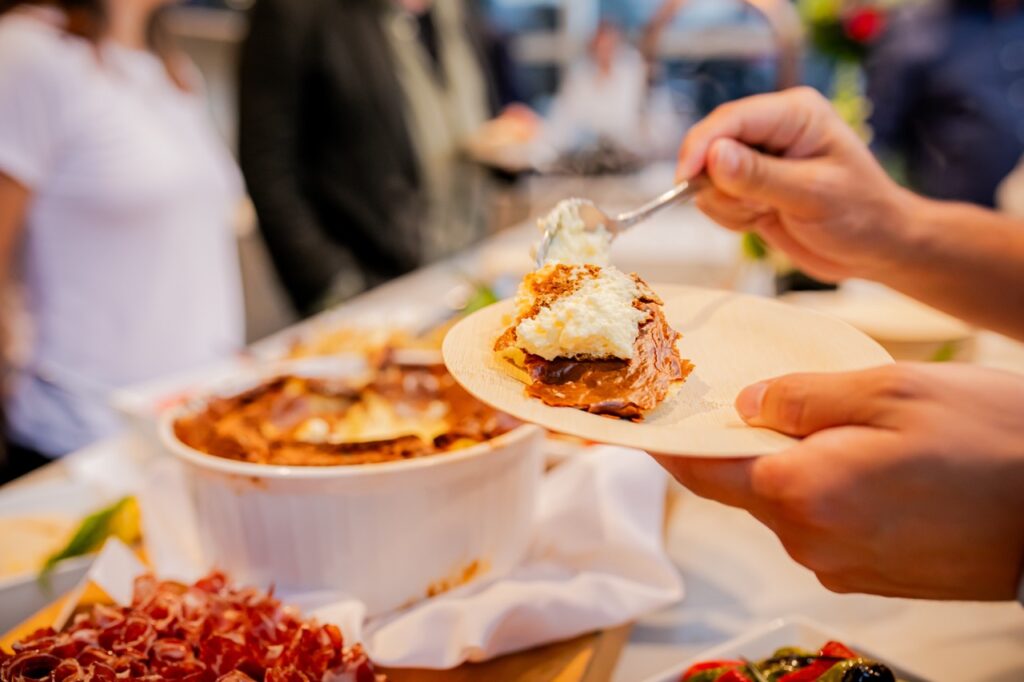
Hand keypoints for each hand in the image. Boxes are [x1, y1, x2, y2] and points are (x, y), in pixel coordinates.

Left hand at [655, 363, 1023, 599]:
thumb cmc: (989, 441)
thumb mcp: (888, 391)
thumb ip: (801, 398)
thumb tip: (747, 404)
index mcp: (800, 492)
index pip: (701, 469)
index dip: (665, 442)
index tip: (635, 424)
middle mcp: (809, 541)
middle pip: (744, 484)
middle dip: (740, 442)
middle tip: (751, 397)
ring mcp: (840, 565)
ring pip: (785, 503)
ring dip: (790, 464)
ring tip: (831, 422)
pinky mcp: (870, 575)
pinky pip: (822, 524)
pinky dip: (822, 489)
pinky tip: (862, 460)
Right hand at [676, 87, 918, 282]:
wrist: (876, 248)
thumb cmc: (861, 216)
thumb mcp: (812, 196)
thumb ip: (760, 177)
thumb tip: (713, 156)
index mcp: (794, 114)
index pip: (731, 120)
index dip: (702, 147)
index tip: (686, 181)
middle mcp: (772, 129)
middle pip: (711, 145)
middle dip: (720, 185)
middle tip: (754, 209)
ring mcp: (758, 158)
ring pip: (708, 177)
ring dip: (727, 205)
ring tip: (767, 214)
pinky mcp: (749, 186)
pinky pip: (715, 199)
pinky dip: (730, 217)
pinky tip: (762, 221)